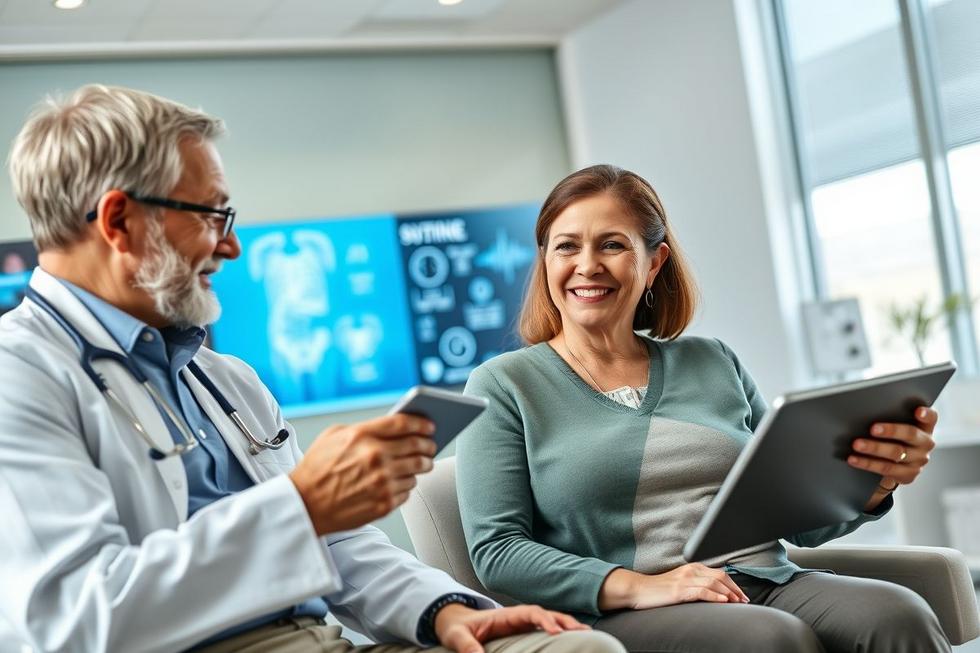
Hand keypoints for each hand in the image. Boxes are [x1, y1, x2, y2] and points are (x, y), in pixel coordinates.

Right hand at [289, 414, 436, 535]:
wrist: (304, 505)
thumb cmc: (316, 469)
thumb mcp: (333, 436)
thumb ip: (364, 428)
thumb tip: (393, 427)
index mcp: (362, 436)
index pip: (404, 423)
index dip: (421, 422)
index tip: (430, 425)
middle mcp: (375, 457)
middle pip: (416, 446)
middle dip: (429, 445)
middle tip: (431, 445)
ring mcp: (381, 482)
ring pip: (417, 470)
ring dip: (422, 465)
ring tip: (421, 463)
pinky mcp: (384, 503)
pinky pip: (408, 491)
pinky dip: (407, 485)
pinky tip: (400, 481)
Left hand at [434, 604, 588, 652]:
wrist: (456, 623)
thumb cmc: (457, 629)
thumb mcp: (457, 637)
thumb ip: (467, 646)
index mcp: (504, 615)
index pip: (530, 612)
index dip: (544, 620)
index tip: (555, 632)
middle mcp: (517, 616)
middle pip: (546, 613)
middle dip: (564, 620)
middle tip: (583, 631)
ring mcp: (521, 623)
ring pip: (550, 620)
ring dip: (567, 625)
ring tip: (587, 633)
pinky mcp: (523, 631)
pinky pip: (545, 629)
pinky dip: (561, 631)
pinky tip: (574, 638)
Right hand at [598, 564, 748, 610]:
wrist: (639, 590)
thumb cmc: (659, 590)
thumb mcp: (680, 583)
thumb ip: (696, 583)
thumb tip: (715, 593)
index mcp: (692, 567)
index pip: (719, 573)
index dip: (733, 584)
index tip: (742, 596)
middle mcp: (691, 570)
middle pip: (720, 576)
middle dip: (735, 589)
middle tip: (745, 601)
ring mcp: (685, 579)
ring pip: (714, 583)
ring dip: (729, 593)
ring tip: (738, 602)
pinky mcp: (679, 590)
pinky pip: (702, 591)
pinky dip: (715, 596)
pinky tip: (724, 601)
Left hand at [848, 405, 937, 499]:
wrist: (895, 463)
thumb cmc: (892, 436)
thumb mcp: (896, 425)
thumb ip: (889, 416)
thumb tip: (863, 410)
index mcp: (924, 427)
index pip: (931, 418)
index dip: (926, 414)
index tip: (918, 411)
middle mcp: (925, 443)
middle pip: (910, 434)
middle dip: (891, 430)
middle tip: (872, 428)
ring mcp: (918, 461)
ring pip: (896, 453)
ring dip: (874, 448)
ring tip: (856, 444)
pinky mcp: (908, 475)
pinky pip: (886, 469)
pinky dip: (867, 463)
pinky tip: (853, 459)